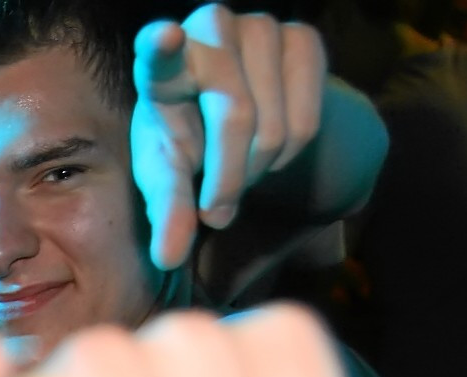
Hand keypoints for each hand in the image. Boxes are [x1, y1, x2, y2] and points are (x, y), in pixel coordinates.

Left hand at [132, 5, 326, 268]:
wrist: (237, 117)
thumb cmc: (187, 144)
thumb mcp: (169, 180)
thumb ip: (168, 215)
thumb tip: (169, 259)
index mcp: (161, 66)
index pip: (157, 53)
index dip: (162, 46)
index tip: (164, 37)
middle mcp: (209, 30)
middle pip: (236, 116)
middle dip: (229, 175)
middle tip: (217, 207)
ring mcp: (260, 27)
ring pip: (275, 125)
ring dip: (258, 167)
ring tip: (239, 169)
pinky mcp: (302, 37)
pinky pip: (308, 121)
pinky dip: (289, 154)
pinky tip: (269, 148)